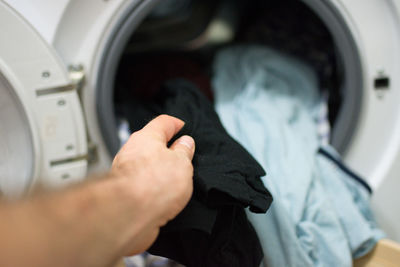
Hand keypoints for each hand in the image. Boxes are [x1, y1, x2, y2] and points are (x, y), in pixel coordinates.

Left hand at [111, 115, 194, 254]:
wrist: (129, 214)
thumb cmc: (152, 185)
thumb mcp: (182, 163)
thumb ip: (184, 151)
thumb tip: (185, 143)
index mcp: (147, 136)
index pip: (163, 122)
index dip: (176, 124)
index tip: (182, 127)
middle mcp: (131, 150)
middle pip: (151, 144)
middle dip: (166, 149)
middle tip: (182, 156)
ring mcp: (124, 171)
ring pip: (144, 165)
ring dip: (158, 170)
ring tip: (173, 180)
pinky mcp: (122, 192)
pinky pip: (140, 183)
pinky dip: (150, 186)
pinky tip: (160, 195)